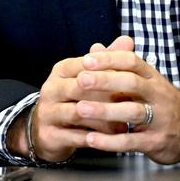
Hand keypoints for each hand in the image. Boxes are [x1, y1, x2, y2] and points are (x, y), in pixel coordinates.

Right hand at [19, 37, 133, 162]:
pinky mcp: (49, 134)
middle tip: (132, 105)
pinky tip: (111, 140)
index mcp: (62, 70)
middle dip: (107, 97)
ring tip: (124, 126)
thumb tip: (128, 40)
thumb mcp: (88, 77)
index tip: (133, 82)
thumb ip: (108, 60)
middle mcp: (51, 88)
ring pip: (78, 113)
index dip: (110, 73)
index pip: (87, 66)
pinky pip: (75, 136)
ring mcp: (48, 111)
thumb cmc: (74, 99)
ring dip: (104, 120)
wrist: (46, 129)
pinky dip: (95, 139)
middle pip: (81, 88)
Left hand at [70, 38, 179, 163]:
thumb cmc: (159, 102)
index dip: (109, 59)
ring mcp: (160, 119)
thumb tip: (95, 47)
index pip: (131, 62)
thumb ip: (119, 67)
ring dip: (104, 110)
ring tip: (80, 109)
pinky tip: (90, 139)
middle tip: (80, 80)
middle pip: (132, 83)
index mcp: (152, 77)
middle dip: (105, 81)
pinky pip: (131, 141)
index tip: (86, 60)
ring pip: (132, 112)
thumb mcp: (145, 82)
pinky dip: (110, 141)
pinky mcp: (156, 142)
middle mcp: (158, 95)